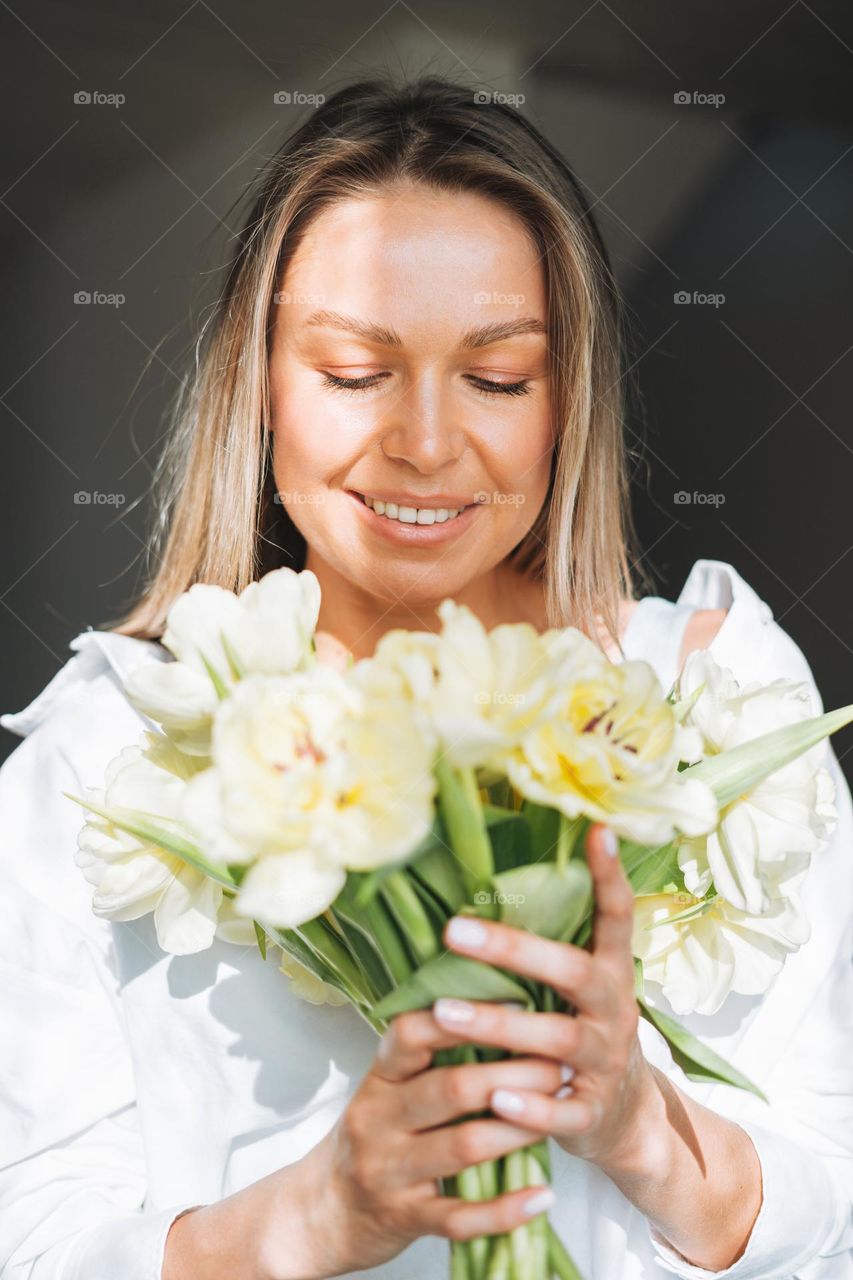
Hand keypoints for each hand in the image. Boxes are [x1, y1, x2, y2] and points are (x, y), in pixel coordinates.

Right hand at [272, 1010, 568, 1277]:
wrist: (321, 1213)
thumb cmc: (371, 1136)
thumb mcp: (385, 1088)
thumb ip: (426, 1057)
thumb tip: (494, 1007)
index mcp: (378, 1079)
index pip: (411, 1034)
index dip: (462, 1018)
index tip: (517, 1005)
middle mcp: (377, 1120)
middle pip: (450, 1087)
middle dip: (512, 1072)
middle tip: (560, 1062)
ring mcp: (390, 1172)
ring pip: (462, 1146)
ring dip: (519, 1129)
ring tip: (560, 1113)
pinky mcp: (406, 1219)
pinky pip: (461, 1217)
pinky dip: (506, 1209)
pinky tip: (543, 1196)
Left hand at [435, 822, 655, 1172]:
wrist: (625, 1121)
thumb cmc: (581, 1033)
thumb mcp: (579, 990)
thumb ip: (549, 946)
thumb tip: (489, 877)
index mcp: (611, 972)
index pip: (616, 916)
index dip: (609, 875)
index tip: (599, 830)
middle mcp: (614, 1010)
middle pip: (573, 972)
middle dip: (515, 950)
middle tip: (453, 930)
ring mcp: (606, 1062)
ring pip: (560, 1040)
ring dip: (501, 1025)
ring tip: (445, 1012)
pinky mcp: (591, 1113)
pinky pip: (561, 1111)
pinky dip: (529, 1108)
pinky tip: (495, 1100)